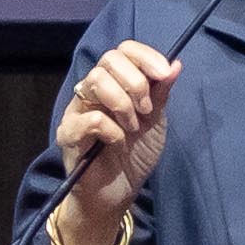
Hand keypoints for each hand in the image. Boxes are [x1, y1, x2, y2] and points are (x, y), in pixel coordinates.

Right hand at [50, 38, 181, 244]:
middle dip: (136, 83)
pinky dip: (111, 129)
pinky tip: (116, 143)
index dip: (145, 56)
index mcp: (114, 83)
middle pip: (109, 60)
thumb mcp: (155, 122)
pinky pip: (91, 117)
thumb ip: (160, 93)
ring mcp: (78, 110)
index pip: (123, 50)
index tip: (164, 73)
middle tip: (146, 111)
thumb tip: (176, 63)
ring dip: (123, 104)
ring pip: (96, 81)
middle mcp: (92, 90)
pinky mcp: (69, 133)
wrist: (118, 194)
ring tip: (132, 128)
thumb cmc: (134, 156)